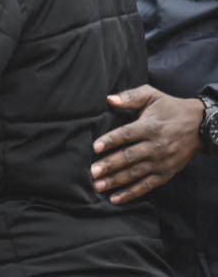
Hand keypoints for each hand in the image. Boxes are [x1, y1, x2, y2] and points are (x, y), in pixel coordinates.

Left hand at [91, 85, 202, 203]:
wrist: (200, 126)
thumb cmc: (170, 108)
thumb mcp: (152, 95)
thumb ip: (130, 96)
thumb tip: (109, 99)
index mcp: (150, 127)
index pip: (127, 135)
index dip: (110, 141)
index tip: (95, 147)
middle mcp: (156, 146)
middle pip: (129, 157)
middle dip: (109, 165)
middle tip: (92, 172)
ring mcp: (161, 162)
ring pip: (135, 173)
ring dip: (116, 181)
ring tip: (98, 186)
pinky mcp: (166, 173)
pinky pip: (147, 186)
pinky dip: (131, 193)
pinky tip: (114, 198)